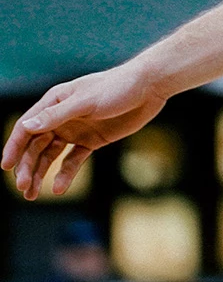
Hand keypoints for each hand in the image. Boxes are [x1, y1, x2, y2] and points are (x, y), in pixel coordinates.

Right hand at [1, 66, 166, 199]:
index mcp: (54, 103)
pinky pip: (73, 160)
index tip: (6, 167)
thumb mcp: (86, 101)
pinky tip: (58, 189)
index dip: (14, 147)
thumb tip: (27, 126)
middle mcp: (60, 118)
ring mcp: (75, 130)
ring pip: (50, 156)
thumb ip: (57, 115)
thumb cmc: (117, 87)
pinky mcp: (92, 141)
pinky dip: (65, 175)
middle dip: (27, 167)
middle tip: (23, 188)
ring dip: (40, 174)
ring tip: (32, 195)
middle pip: (35, 146)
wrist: (149, 87)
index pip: (26, 128)